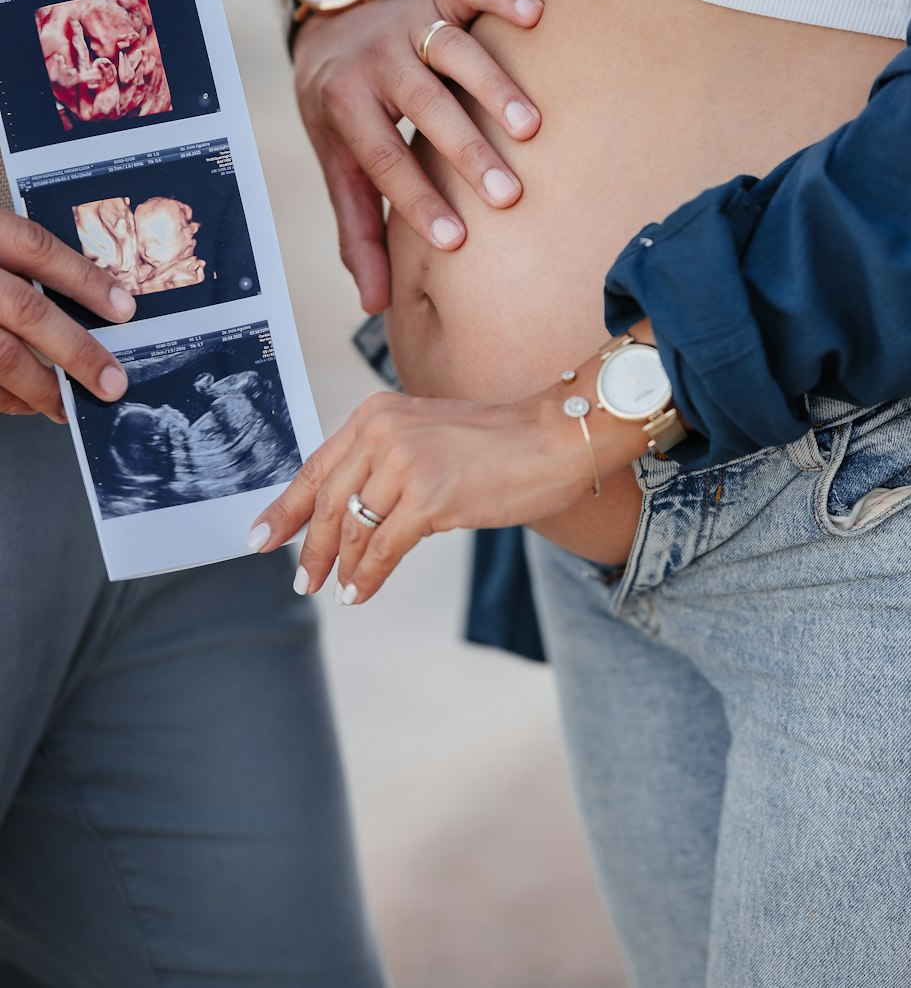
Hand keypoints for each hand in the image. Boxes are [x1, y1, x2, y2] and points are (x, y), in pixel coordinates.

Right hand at [0, 211, 134, 421]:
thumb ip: (12, 255)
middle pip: (25, 309)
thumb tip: (85, 292)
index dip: (84, 279)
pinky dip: (0, 396)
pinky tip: (21, 403)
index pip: (36, 248)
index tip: (125, 309)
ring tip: (67, 405)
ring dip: (37, 386)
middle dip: (75, 350)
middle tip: (111, 381)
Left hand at [247, 388, 592, 601]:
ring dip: (341, 567)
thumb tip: (347, 516)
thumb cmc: (497, 442)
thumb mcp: (425, 436)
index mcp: (375, 414)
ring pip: (353, 530)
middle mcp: (382, 433)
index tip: (260, 536)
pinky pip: (382, 549)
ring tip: (338, 590)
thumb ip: (384, 462)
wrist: (553, 436)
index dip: (285, 507)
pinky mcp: (429, 498)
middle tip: (300, 580)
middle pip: (327, 502)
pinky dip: (367, 577)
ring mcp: (404, 464)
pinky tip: (361, 592)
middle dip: (307, 548)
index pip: (316, 467)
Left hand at [293, 0, 542, 312]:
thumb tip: (374, 305)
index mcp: (344, 106)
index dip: (418, 201)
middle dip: (465, 150)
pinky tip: (536, 15)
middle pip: (422, 104)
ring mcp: (409, 25)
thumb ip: (358, 232)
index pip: (383, 159)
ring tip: (531, 128)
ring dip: (492, 85)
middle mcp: (376, 62)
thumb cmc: (343, 112)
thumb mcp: (338, 167)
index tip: (457, 241)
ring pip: (451, 48)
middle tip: (508, 196)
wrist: (331, 24)